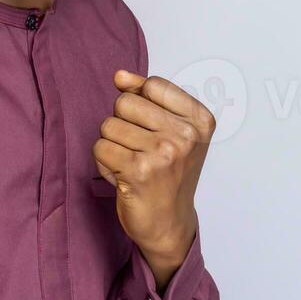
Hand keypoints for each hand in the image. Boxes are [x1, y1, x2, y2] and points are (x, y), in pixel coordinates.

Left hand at [93, 70, 214, 289]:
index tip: (154, 130)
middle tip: (141, 151)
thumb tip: (120, 75)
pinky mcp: (139, 171)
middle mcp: (186, 135)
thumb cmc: (167, 174)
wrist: (169, 223)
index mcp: (200, 120)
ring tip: (132, 165)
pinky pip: (100, 148)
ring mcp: (164, 153)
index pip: (152, 85)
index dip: (141, 104)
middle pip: (124, 103)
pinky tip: (123, 177)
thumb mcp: (169, 129)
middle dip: (123, 125)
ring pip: (108, 125)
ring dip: (112, 146)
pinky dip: (104, 164)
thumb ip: (145, 95)